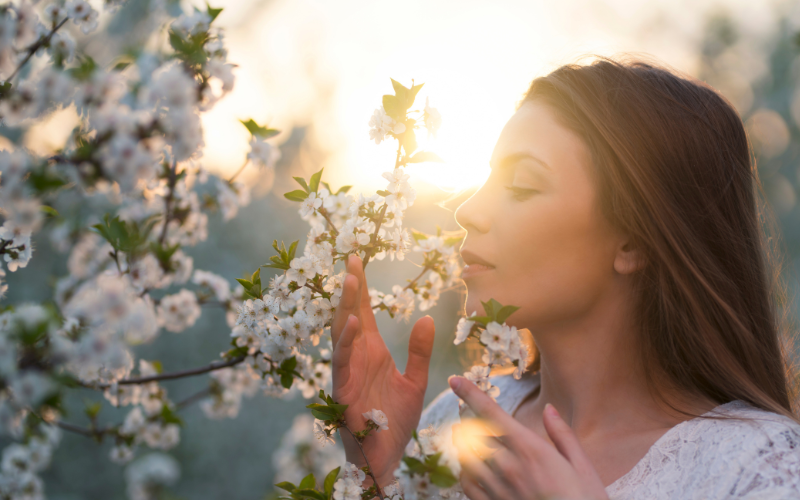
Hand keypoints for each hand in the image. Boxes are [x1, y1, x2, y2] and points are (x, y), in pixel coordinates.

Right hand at [331, 255, 435, 486]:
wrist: (387, 457)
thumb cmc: (395, 421)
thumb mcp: (415, 381)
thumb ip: (419, 351)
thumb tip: (426, 318)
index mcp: (371, 351)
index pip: (364, 312)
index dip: (361, 287)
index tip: (357, 259)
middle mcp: (357, 357)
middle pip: (351, 314)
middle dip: (351, 288)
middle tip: (352, 259)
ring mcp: (348, 372)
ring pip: (342, 333)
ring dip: (346, 307)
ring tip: (352, 280)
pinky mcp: (344, 390)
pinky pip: (342, 361)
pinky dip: (345, 342)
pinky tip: (353, 323)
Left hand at [449, 376, 608, 499]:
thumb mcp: (583, 468)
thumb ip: (563, 435)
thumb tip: (550, 408)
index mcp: (530, 449)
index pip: (491, 413)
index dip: (470, 394)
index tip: (455, 380)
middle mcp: (509, 466)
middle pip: (472, 432)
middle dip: (466, 419)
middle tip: (464, 413)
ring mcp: (498, 489)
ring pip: (465, 456)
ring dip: (462, 443)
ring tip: (463, 436)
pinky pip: (467, 485)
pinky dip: (464, 471)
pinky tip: (469, 468)